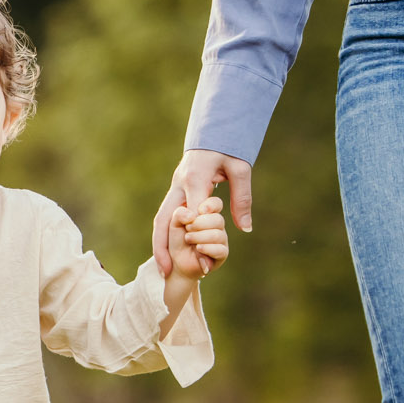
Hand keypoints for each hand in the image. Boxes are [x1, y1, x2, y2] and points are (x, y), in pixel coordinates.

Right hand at [153, 148, 251, 275]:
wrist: (214, 130)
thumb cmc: (229, 147)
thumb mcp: (241, 169)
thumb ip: (242, 199)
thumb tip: (244, 228)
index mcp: (195, 178)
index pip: (194, 212)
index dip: (198, 238)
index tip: (204, 260)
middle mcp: (179, 184)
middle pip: (164, 219)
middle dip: (162, 247)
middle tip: (166, 272)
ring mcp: (175, 187)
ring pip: (160, 219)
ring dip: (159, 244)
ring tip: (163, 269)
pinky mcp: (176, 190)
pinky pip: (166, 215)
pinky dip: (165, 235)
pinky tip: (168, 253)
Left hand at [168, 197, 230, 277]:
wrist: (176, 262)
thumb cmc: (176, 239)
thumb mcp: (173, 224)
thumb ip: (179, 214)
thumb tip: (192, 216)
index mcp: (208, 214)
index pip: (216, 204)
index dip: (210, 205)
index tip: (200, 210)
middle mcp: (217, 225)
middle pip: (218, 219)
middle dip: (200, 224)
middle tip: (187, 228)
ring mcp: (221, 239)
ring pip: (218, 235)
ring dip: (200, 237)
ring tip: (188, 239)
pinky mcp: (222, 254)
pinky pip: (220, 250)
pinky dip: (207, 248)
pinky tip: (198, 248)